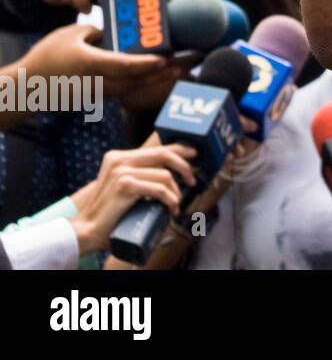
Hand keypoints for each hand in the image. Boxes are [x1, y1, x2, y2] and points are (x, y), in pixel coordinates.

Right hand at [15, 23, 174, 100]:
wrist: (29, 87)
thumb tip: (117, 32)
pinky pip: (123, 91)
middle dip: (159, 73)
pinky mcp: (97, 98)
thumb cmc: (47, 57)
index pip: (123, 66)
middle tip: (182, 64)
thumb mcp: (70, 34)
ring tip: (174, 70)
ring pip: (132, 88)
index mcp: (89, 63)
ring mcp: (97, 92)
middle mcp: (96, 81)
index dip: (146, 64)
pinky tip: (154, 77)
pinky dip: (140, 84)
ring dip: (153, 80)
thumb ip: (97, 31)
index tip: (165, 60)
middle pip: (134, 80)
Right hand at [69, 144, 197, 254]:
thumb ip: (139, 176)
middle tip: (192, 181)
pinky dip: (170, 200)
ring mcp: (121, 172)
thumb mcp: (124, 187)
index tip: (195, 154)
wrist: (87, 231)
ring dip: (176, 193)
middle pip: (163, 155)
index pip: (155, 148)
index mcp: (118, 157)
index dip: (179, 149)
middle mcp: (119, 160)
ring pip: (164, 176)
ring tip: (175, 205)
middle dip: (183, 167)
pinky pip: (159, 190)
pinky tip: (171, 209)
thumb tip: (169, 174)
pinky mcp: (125, 186)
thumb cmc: (109, 213)